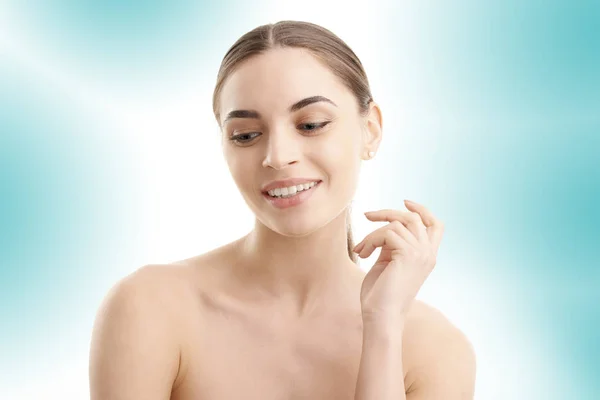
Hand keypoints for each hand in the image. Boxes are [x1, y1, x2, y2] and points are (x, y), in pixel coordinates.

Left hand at [354, 200, 444, 325]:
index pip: (436, 225)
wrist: (380, 316)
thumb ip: (392, 245)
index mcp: (427, 256)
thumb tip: (386, 228)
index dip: (422, 210)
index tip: (405, 202)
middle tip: (367, 215)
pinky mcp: (408, 255)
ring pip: (395, 224)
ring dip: (372, 234)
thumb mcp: (388, 263)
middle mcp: (428, 254)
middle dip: (388, 212)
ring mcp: (421, 254)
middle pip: (413, 218)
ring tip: (362, 250)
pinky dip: (371, 240)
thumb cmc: (379, 295)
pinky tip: (363, 254)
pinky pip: (387, 233)